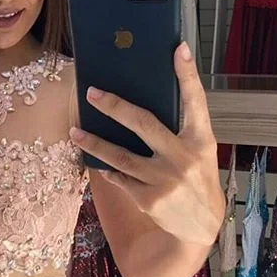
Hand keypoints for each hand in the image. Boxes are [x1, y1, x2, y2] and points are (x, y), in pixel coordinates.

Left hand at [69, 42, 224, 246]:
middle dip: (114, 107)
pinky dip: (107, 169)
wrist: (201, 227)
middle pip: (143, 124)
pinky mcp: (148, 199)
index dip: (187, 75)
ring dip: (94, 143)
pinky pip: (119, 177)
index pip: (195, 102)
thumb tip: (144, 104)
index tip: (177, 49)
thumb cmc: (198, 180)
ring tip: (75, 132)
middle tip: (92, 93)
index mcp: (201, 141)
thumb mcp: (201, 153)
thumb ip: (180, 130)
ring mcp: (163, 180)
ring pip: (120, 156)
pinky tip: (96, 162)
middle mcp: (183, 158)